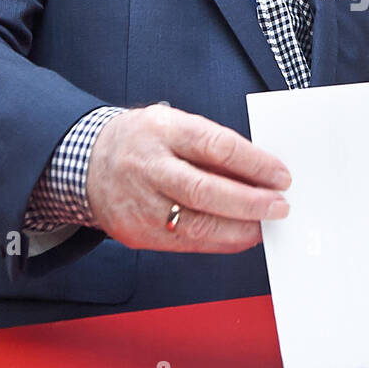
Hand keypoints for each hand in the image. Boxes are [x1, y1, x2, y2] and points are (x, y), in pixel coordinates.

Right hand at [85, 104, 290, 252]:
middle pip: (205, 190)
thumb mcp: (173, 124)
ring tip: (265, 224)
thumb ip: (213, 146)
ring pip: (197, 224)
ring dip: (240, 228)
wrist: (88, 163)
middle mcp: (149, 167)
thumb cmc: (141, 141)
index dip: (254, 163)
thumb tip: (260, 171)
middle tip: (279, 206)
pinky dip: (220, 241)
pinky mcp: (137, 233)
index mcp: (162, 130)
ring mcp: (140, 204)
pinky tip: (240, 236)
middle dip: (250, 202)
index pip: (215, 146)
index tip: (280, 175)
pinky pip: (187, 243)